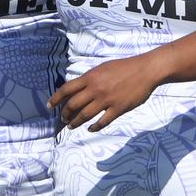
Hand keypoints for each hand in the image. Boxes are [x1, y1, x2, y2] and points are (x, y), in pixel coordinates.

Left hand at [48, 54, 162, 131]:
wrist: (145, 70)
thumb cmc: (124, 67)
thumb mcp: (103, 68)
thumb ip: (90, 78)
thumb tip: (78, 87)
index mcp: (90, 77)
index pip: (67, 89)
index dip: (55, 98)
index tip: (50, 106)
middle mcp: (95, 89)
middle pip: (73, 105)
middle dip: (65, 114)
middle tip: (63, 119)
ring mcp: (106, 100)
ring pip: (85, 115)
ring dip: (76, 122)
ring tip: (72, 126)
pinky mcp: (117, 109)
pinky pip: (102, 122)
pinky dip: (94, 127)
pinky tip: (91, 128)